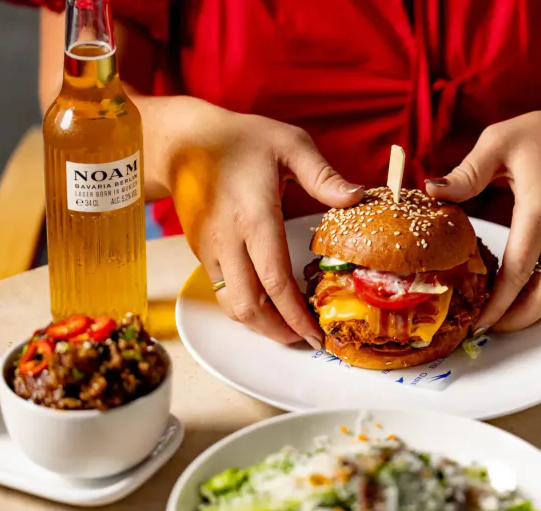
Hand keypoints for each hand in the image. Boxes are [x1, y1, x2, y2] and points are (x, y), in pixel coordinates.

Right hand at [167, 98, 363, 346]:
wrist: (182, 141)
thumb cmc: (241, 139)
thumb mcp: (289, 144)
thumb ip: (323, 175)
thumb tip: (358, 197)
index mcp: (254, 217)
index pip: (274, 280)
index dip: (295, 314)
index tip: (315, 333)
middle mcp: (227, 240)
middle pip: (249, 305)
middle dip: (278, 331)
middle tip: (306, 340)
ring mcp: (210, 249)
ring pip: (231, 305)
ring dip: (259, 325)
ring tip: (288, 330)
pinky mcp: (200, 252)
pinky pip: (222, 291)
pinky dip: (245, 307)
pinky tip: (267, 304)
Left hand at [426, 96, 540, 331]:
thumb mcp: (501, 141)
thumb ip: (467, 172)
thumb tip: (433, 191)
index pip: (519, 270)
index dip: (498, 303)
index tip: (479, 321)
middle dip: (518, 320)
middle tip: (489, 328)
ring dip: (534, 311)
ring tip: (504, 317)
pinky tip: (526, 293)